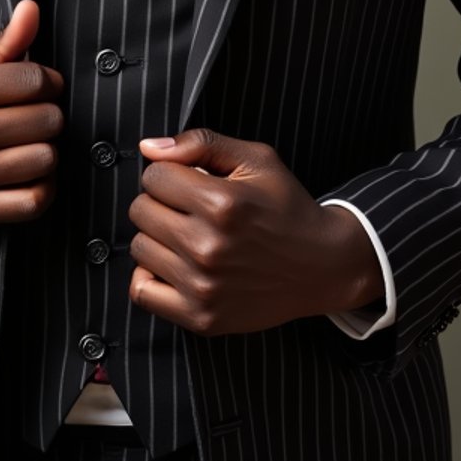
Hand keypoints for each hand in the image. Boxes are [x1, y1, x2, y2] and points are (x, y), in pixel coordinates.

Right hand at [0, 0, 63, 224]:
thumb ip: (1, 38)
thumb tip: (32, 10)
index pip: (34, 80)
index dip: (47, 81)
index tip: (39, 86)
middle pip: (46, 120)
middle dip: (48, 114)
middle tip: (32, 115)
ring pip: (44, 159)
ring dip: (45, 149)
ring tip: (27, 142)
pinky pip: (33, 201)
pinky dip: (41, 187)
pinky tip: (26, 171)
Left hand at [128, 129, 383, 334]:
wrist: (321, 266)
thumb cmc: (286, 207)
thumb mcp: (256, 160)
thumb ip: (202, 143)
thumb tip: (149, 148)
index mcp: (223, 203)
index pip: (154, 176)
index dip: (169, 172)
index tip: (188, 180)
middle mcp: (209, 246)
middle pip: (140, 210)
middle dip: (160, 201)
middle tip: (188, 207)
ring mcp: (203, 286)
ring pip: (139, 247)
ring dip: (157, 236)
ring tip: (187, 234)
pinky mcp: (201, 317)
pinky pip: (142, 291)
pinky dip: (150, 275)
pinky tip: (175, 263)